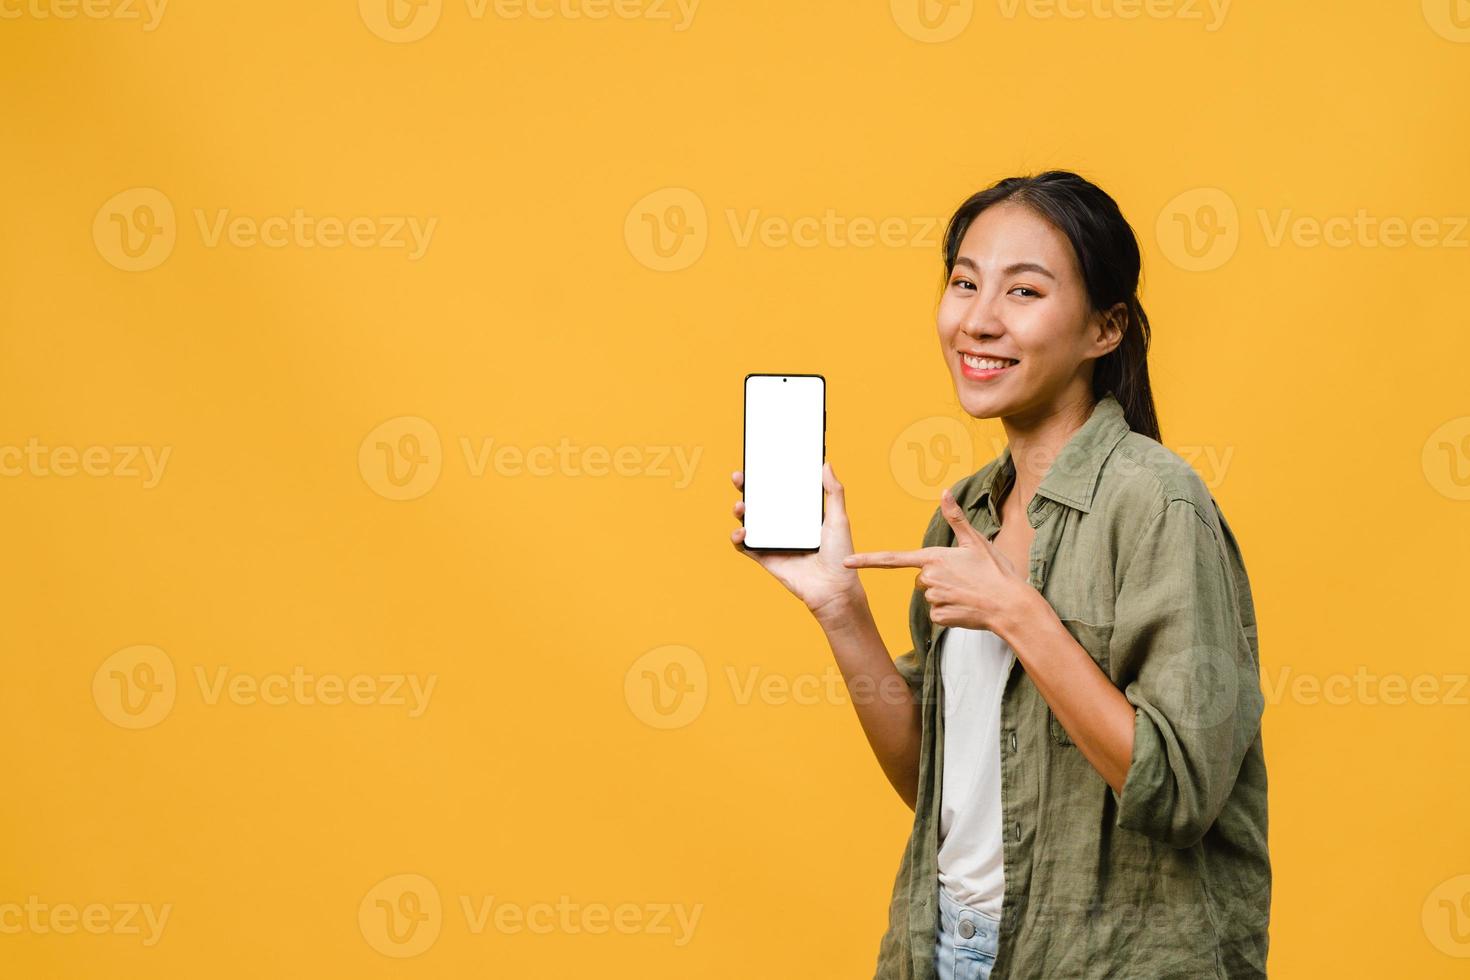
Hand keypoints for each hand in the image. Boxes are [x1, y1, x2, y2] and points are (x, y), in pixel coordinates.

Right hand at [729, 461, 865, 623]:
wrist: (833, 587)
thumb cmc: (840, 555)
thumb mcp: (838, 518)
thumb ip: (834, 491)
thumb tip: (826, 464)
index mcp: (799, 514)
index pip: (779, 490)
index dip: (766, 476)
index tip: (759, 462)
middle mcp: (783, 526)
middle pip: (759, 502)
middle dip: (745, 488)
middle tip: (740, 477)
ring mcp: (772, 541)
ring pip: (748, 522)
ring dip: (739, 511)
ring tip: (741, 506)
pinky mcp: (765, 557)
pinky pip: (745, 546)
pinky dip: (738, 538)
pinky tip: (743, 532)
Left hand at [842, 486, 1030, 632]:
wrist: (1010, 605)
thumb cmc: (995, 572)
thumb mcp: (976, 541)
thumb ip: (955, 518)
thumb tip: (944, 492)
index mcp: (933, 557)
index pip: (892, 558)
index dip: (867, 560)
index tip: (845, 562)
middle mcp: (929, 578)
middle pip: (920, 578)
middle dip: (937, 577)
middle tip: (963, 578)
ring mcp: (933, 599)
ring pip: (929, 595)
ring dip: (945, 593)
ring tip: (967, 591)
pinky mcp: (939, 617)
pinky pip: (936, 612)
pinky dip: (949, 610)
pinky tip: (965, 606)